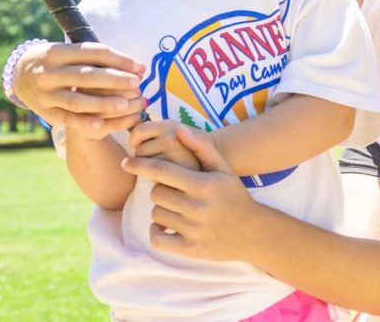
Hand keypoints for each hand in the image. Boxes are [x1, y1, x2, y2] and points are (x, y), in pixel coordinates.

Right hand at [14, 42, 146, 138]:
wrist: (18, 76)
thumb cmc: (55, 61)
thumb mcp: (66, 52)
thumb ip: (92, 57)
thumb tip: (132, 66)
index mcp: (56, 52)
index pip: (93, 52)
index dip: (119, 59)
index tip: (140, 67)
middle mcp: (48, 72)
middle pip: (86, 76)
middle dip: (114, 80)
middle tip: (136, 84)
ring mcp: (45, 94)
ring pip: (76, 100)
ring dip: (102, 103)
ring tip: (125, 105)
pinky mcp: (45, 111)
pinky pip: (66, 118)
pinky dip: (84, 122)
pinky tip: (102, 125)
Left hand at [122, 127, 264, 263]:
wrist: (254, 232)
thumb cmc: (234, 195)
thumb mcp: (222, 168)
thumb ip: (201, 146)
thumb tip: (178, 129)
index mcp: (203, 185)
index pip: (162, 171)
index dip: (140, 165)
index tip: (126, 162)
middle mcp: (197, 208)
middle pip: (156, 193)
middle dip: (160, 189)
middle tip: (174, 191)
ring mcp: (193, 230)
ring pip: (156, 214)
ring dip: (161, 209)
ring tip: (178, 208)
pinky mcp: (190, 249)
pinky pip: (158, 238)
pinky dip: (158, 231)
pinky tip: (168, 226)